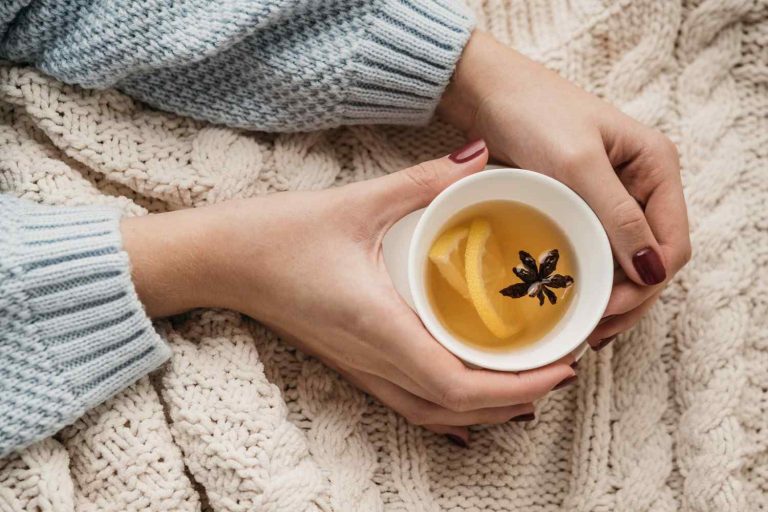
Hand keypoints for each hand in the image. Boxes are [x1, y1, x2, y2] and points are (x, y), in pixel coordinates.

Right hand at [122, 140, 575, 444]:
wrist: (221, 262)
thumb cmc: (277, 236)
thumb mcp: (357, 201)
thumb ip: (423, 181)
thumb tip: (479, 157)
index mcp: (378, 325)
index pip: (459, 383)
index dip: (518, 386)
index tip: (562, 364)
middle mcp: (371, 358)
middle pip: (456, 409)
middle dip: (516, 399)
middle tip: (561, 366)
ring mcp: (359, 367)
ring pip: (433, 414)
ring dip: (486, 410)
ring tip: (527, 385)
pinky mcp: (351, 363)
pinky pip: (408, 403)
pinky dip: (448, 409)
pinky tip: (469, 403)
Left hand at [439, 31, 690, 350]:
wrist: (488, 93)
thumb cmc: (534, 112)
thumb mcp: (576, 163)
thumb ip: (617, 214)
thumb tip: (652, 270)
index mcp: (656, 168)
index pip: (671, 244)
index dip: (646, 285)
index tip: (607, 309)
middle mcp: (642, 186)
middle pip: (652, 261)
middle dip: (629, 300)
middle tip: (593, 333)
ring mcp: (612, 198)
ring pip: (625, 262)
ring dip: (610, 297)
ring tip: (583, 330)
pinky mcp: (582, 206)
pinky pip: (597, 251)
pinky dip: (589, 279)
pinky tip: (571, 302)